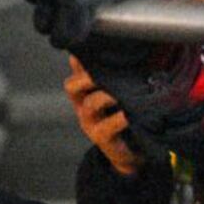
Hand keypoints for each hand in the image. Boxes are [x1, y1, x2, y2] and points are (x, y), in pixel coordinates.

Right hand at [66, 57, 139, 175]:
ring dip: (104, 96)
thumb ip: (117, 78)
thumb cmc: (125, 118)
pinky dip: (119, 119)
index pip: (75, 72)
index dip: (78, 61)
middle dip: (86, 77)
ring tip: (118, 95)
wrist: (130, 152)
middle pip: (72, 86)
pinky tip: (128, 115)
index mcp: (85, 93)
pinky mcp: (102, 138)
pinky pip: (106, 127)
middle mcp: (83, 106)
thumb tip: (122, 53)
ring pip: (90, 105)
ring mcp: (90, 123)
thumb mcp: (119, 95)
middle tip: (101, 72)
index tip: (88, 50)